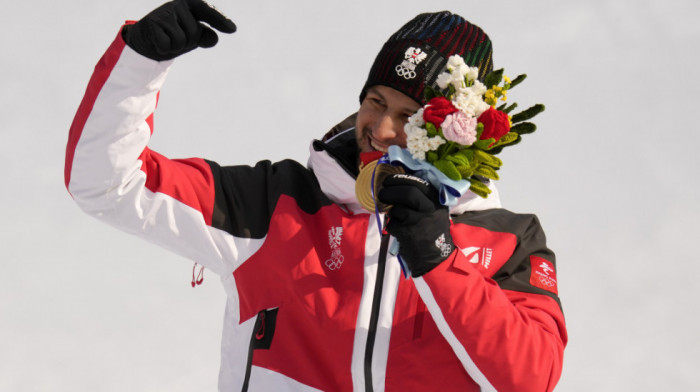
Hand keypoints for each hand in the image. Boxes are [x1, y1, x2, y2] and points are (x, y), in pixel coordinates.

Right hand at [122, 0, 236, 60]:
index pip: (207, 11)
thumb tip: (214, 38)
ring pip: (181, 41)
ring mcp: (164, 12)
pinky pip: (167, 45)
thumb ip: (205, 36)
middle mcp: (178, 4)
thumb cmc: (176, 34)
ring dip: (176, 47)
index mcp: (191, 4)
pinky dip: (164, 49)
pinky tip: (159, 42)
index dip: (220, 20)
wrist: (148, 37)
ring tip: (168, 39)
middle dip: (188, 42)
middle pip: (194, 33)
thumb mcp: (194, 36)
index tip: (233, 30)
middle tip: (177, 37)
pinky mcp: (152, 23)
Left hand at [378, 173, 453, 276]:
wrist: (436, 259)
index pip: (417, 182)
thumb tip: (397, 184)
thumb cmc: (432, 232)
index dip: (399, 179)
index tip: (388, 181)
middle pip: (407, 193)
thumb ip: (421, 198)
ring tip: (397, 219)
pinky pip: (393, 224)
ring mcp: (419, 221)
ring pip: (397, 209)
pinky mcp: (409, 233)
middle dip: (390, 191)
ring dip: (392, 213)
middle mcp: (430, 209)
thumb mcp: (435, 212)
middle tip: (382, 194)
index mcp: (437, 201)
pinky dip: (392, 227)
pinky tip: (400, 232)